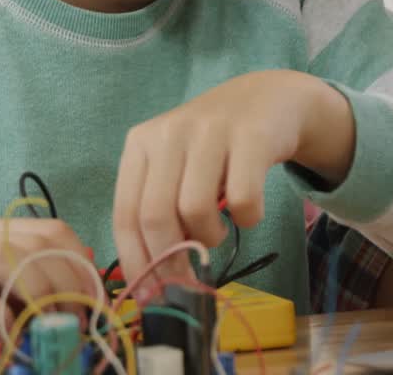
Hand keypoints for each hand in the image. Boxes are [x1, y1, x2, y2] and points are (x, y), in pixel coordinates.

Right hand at [0, 218, 97, 373]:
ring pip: (27, 267)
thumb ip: (26, 285)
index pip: (56, 231)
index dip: (84, 265)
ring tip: (54, 335)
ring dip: (51, 305)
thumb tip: (82, 291)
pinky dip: (13, 329)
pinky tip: (13, 346)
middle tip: (82, 323)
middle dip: (76, 288)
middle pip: (47, 247)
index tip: (95, 299)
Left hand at [112, 70, 354, 294]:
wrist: (267, 99)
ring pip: (194, 209)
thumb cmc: (214, 146)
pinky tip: (248, 212)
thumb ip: (159, 208)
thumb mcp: (176, 166)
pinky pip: (242, 198)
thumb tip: (150, 277)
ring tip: (218, 233)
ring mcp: (209, 130)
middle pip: (155, 216)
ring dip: (209, 238)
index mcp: (140, 143)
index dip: (136, 262)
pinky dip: (247, 219)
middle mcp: (168, 132)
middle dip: (171, 261)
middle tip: (189, 280)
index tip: (152, 294)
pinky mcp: (250, 135)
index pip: (125, 214)